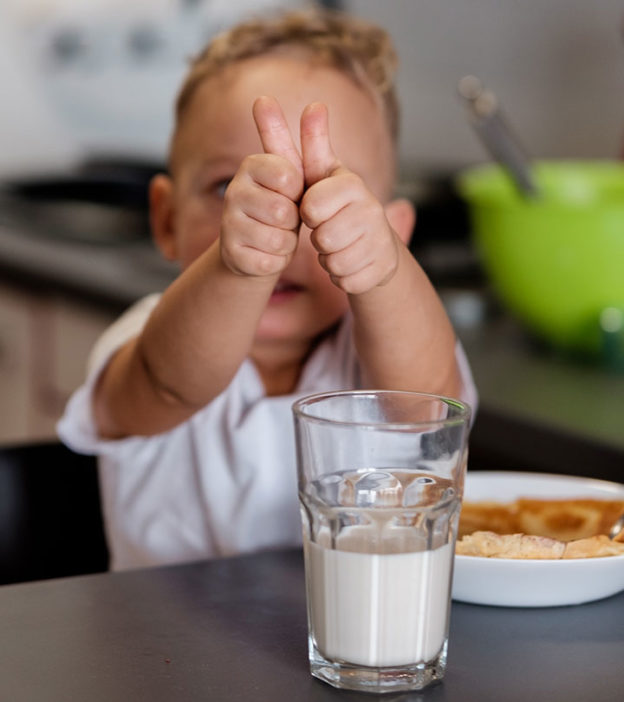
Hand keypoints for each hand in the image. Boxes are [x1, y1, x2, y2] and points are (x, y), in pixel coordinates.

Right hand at [220, 96, 303, 277]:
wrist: (257, 248)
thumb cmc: (284, 207)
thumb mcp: (299, 175)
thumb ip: (310, 140)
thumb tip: (318, 104)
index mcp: (251, 166)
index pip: (288, 176)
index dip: (298, 191)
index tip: (291, 191)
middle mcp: (234, 192)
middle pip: (284, 211)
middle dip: (294, 220)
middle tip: (285, 219)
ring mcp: (229, 225)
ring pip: (279, 238)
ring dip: (287, 242)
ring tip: (277, 236)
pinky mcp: (232, 255)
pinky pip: (270, 261)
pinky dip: (277, 260)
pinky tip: (268, 254)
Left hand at [299, 102, 399, 294]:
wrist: (377, 245)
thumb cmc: (340, 206)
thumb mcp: (323, 174)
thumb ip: (313, 142)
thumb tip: (312, 103)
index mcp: (353, 185)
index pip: (312, 205)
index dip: (308, 212)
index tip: (314, 209)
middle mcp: (372, 211)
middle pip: (323, 238)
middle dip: (318, 238)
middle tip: (326, 229)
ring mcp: (380, 242)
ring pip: (334, 262)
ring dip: (329, 258)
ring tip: (337, 245)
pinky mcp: (381, 270)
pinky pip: (345, 280)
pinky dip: (341, 276)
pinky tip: (350, 262)